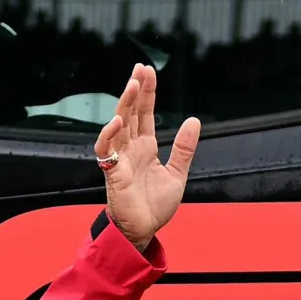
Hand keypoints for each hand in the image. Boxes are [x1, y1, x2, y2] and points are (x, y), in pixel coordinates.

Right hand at [94, 63, 201, 252]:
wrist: (143, 230)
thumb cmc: (155, 206)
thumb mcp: (177, 173)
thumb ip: (184, 148)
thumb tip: (194, 120)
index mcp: (146, 147)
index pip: (145, 114)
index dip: (147, 93)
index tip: (148, 71)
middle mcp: (131, 148)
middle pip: (131, 112)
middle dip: (135, 90)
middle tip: (141, 68)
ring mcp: (120, 158)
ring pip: (118, 125)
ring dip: (124, 104)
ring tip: (133, 85)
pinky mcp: (113, 172)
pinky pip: (106, 149)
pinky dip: (110, 135)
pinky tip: (119, 121)